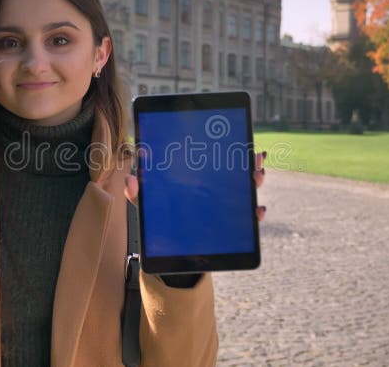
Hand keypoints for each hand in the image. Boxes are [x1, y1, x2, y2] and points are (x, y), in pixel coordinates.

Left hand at [124, 150, 267, 221]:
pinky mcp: (230, 226)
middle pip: (237, 170)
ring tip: (257, 177)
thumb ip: (138, 193)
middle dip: (249, 161)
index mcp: (197, 177)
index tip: (236, 139)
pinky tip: (258, 210)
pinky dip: (255, 213)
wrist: (168, 249)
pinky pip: (247, 219)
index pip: (215, 157)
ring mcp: (224, 206)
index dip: (227, 146)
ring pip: (246, 190)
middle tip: (254, 157)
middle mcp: (215, 188)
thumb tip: (130, 179)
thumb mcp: (148, 205)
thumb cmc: (160, 220)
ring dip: (255, 181)